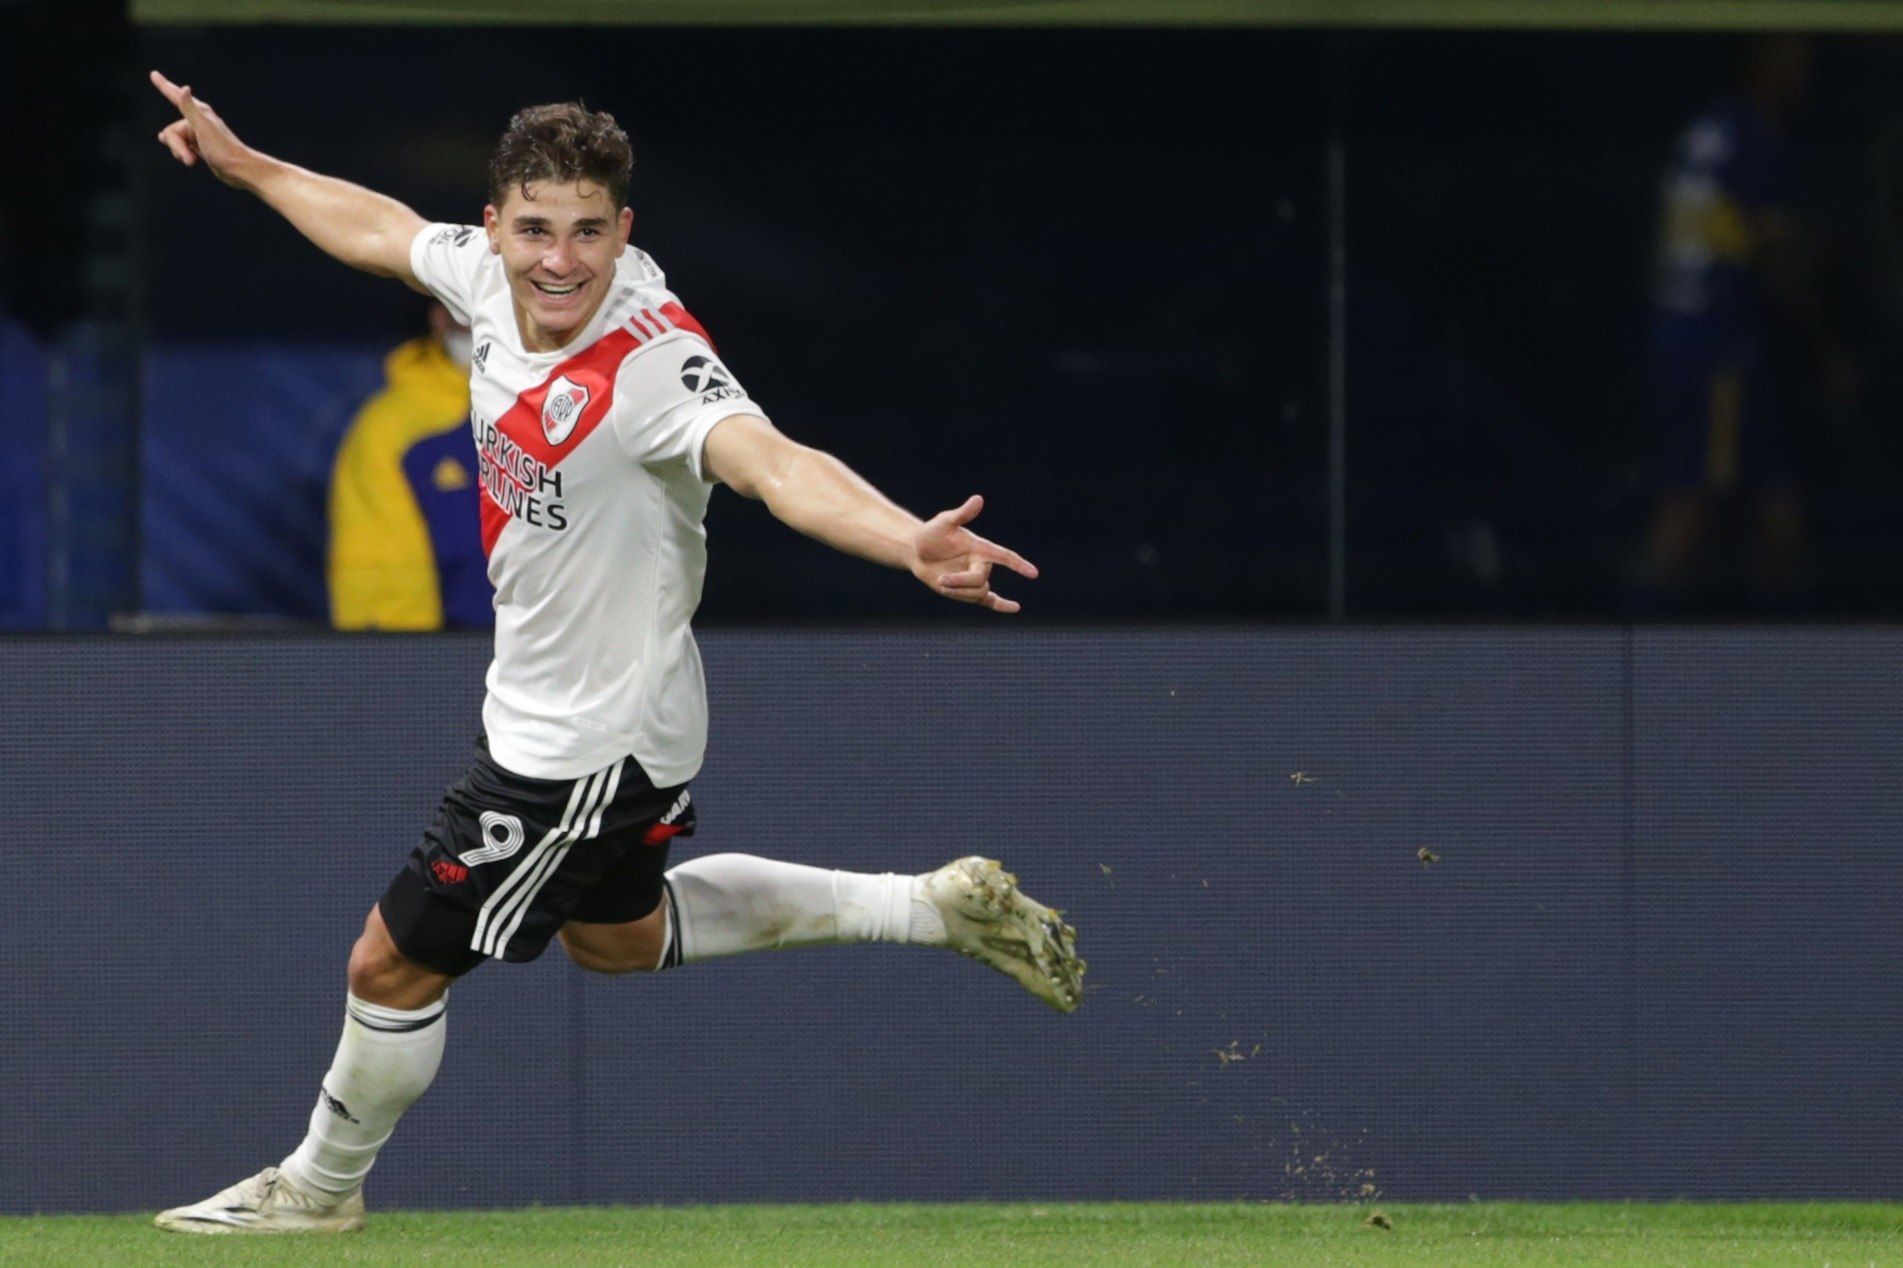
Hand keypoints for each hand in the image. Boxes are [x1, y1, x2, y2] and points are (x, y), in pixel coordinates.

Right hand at [149, 70, 254, 188]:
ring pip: (175, 141)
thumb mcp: (203, 128)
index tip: (153, 74)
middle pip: (171, 131)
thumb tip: (184, 88)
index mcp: (199, 112)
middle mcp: (198, 120)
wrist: (240, 170)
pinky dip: (182, 154)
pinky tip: (191, 158)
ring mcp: (198, 134)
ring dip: (180, 152)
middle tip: (190, 160)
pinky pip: (182, 147)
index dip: (164, 85)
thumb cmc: (223, 149)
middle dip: (176, 146)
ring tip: (192, 161)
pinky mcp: (201, 146)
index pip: (176, 96)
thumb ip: (190, 109)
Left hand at [912, 495, 1037, 613]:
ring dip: (958, 591)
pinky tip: (1015, 608)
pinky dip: (1002, 605)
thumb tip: (978, 499)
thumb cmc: (931, 534)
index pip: (1004, 557)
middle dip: (960, 582)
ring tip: (941, 582)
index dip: (1018, 565)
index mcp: (981, 548)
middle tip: (940, 580)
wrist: (917, 552)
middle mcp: (981, 564)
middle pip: (980, 580)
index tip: (1033, 573)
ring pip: (978, 592)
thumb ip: (962, 514)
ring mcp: (975, 578)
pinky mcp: (968, 591)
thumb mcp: (945, 522)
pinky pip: (989, 600)